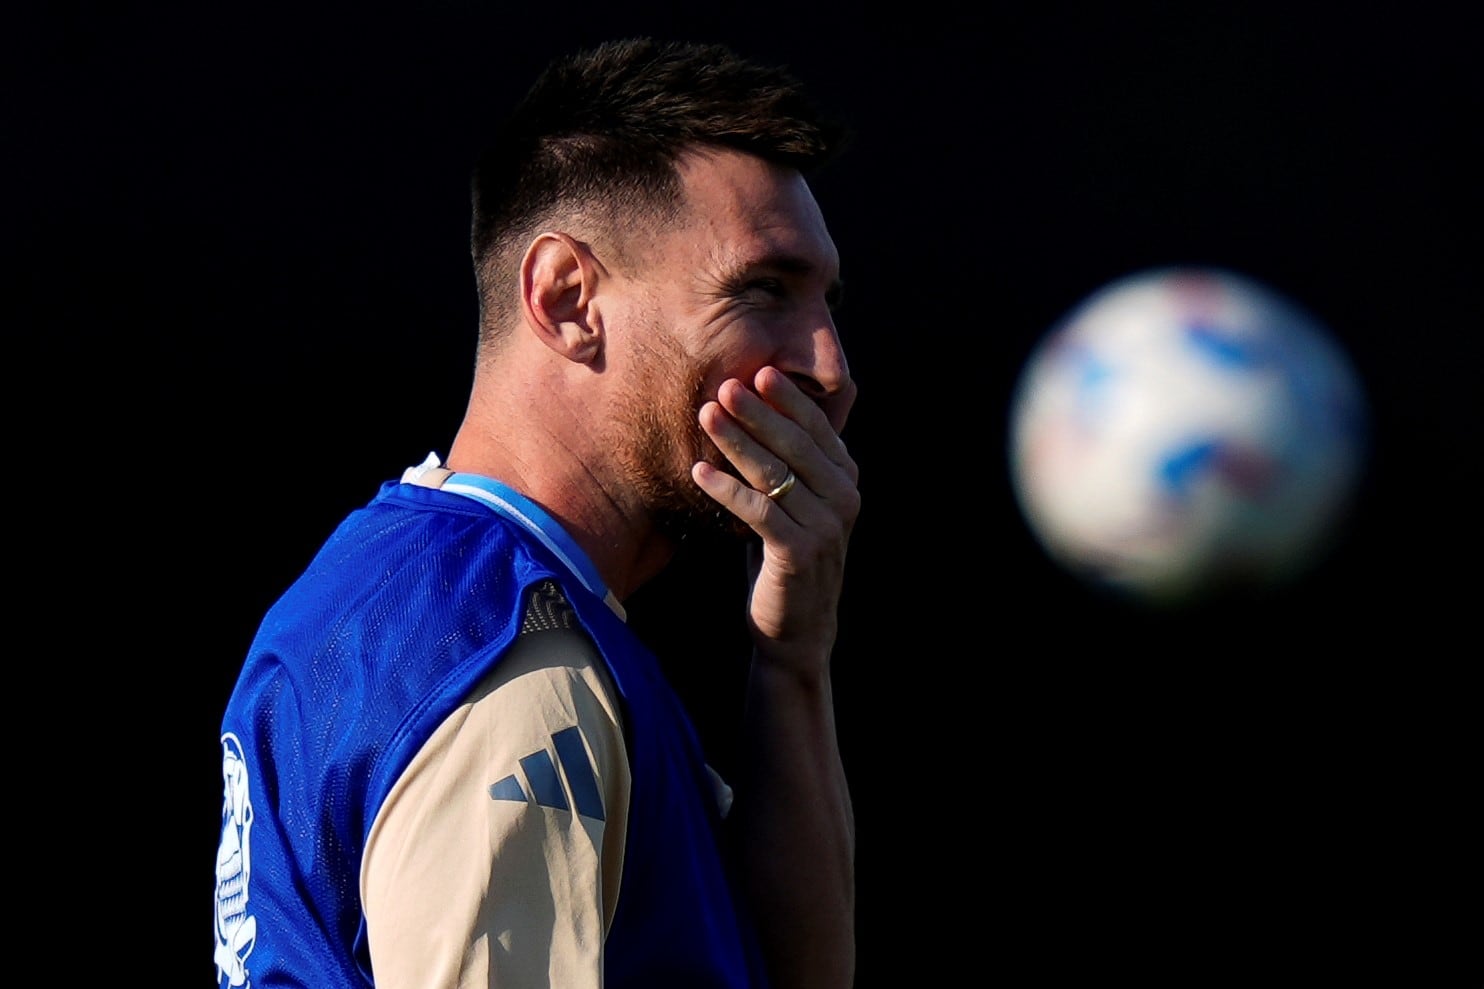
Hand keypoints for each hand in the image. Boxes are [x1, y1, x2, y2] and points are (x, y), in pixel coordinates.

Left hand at [691, 366, 860, 670]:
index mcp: (844, 480)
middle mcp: (843, 499)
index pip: (818, 428)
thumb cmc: (787, 555)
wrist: (797, 628)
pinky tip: (697, 472)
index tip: (758, 370)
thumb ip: (789, 463)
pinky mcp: (799, 554)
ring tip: (706, 415)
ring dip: (737, 442)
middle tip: (726, 385)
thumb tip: (755, 405)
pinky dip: (727, 490)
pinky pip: (758, 513)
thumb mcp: (794, 503)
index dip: (788, 399)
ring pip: (775, 474)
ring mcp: (825, 528)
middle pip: (796, 445)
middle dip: (759, 412)